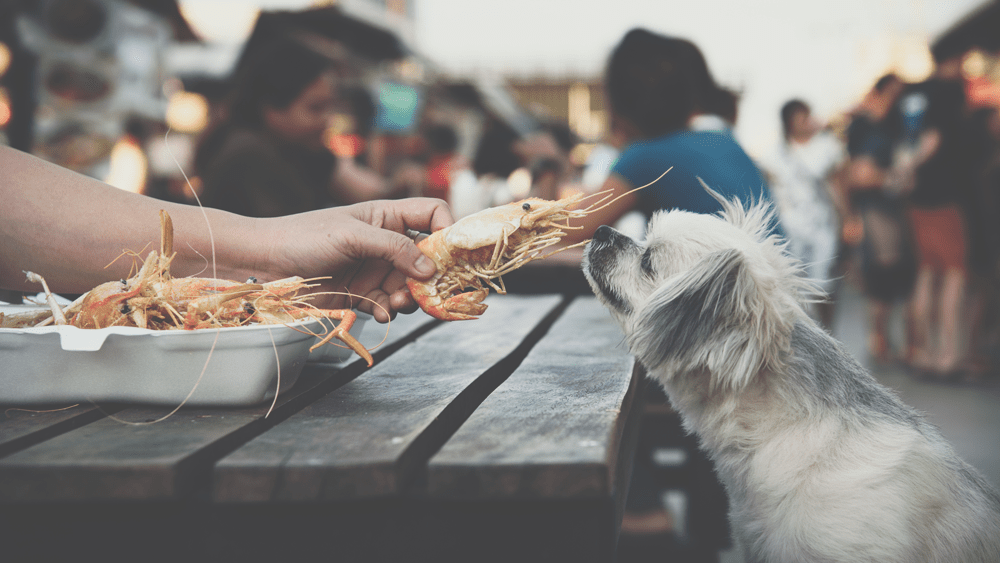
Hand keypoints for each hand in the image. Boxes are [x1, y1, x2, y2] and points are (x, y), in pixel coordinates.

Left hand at [266, 198, 451, 321]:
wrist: (264, 266)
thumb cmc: (302, 237)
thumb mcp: (352, 235)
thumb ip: (393, 247)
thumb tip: (430, 267)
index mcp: (386, 216)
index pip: (432, 215)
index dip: (447, 230)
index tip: (450, 255)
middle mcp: (386, 243)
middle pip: (428, 257)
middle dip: (430, 276)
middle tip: (428, 292)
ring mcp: (375, 269)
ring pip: (411, 286)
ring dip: (410, 297)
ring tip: (396, 303)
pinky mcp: (363, 295)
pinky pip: (390, 305)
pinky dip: (390, 311)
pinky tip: (381, 312)